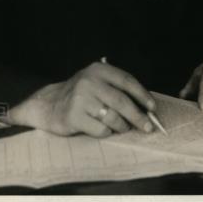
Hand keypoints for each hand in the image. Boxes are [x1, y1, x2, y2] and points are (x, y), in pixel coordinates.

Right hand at [6, 61, 157, 137]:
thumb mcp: (98, 82)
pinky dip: (107, 132)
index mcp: (99, 70)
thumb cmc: (82, 95)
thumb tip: (147, 108)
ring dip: (122, 126)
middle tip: (148, 127)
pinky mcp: (73, 117)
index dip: (143, 95)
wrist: (49, 104)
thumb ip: (119, 90)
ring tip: (124, 127)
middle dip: (138, 116)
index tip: (153, 108)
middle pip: (121, 101)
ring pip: (112, 117)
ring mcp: (80, 99)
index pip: (127, 81)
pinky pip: (100, 129)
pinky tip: (105, 130)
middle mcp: (89, 82)